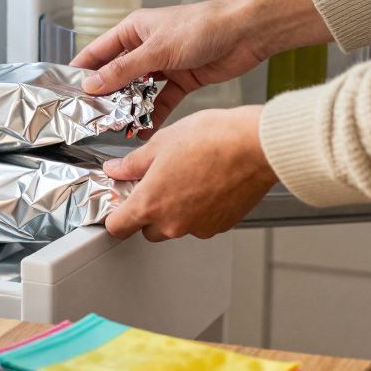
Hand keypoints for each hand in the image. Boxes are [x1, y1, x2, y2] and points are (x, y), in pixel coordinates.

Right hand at [70, 0, 328, 130]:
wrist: (245, 33)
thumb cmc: (202, 27)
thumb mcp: (156, 50)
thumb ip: (123, 70)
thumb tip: (92, 84)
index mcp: (134, 30)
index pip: (98, 52)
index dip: (81, 71)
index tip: (66, 92)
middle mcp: (145, 48)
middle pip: (117, 75)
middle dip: (107, 97)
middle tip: (92, 119)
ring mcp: (163, 66)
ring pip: (139, 92)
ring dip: (130, 110)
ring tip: (117, 129)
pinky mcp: (182, 81)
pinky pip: (161, 103)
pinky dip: (154, 117)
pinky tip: (145, 131)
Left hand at [103, 106, 276, 240]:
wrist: (255, 146)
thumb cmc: (213, 140)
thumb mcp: (161, 143)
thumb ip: (132, 163)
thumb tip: (116, 169)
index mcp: (150, 203)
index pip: (117, 227)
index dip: (115, 215)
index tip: (119, 203)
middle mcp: (173, 223)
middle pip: (147, 230)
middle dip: (147, 211)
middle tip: (156, 183)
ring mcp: (198, 227)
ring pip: (175, 227)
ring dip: (174, 211)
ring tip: (185, 177)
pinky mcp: (220, 225)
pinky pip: (200, 223)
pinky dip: (198, 210)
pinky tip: (205, 183)